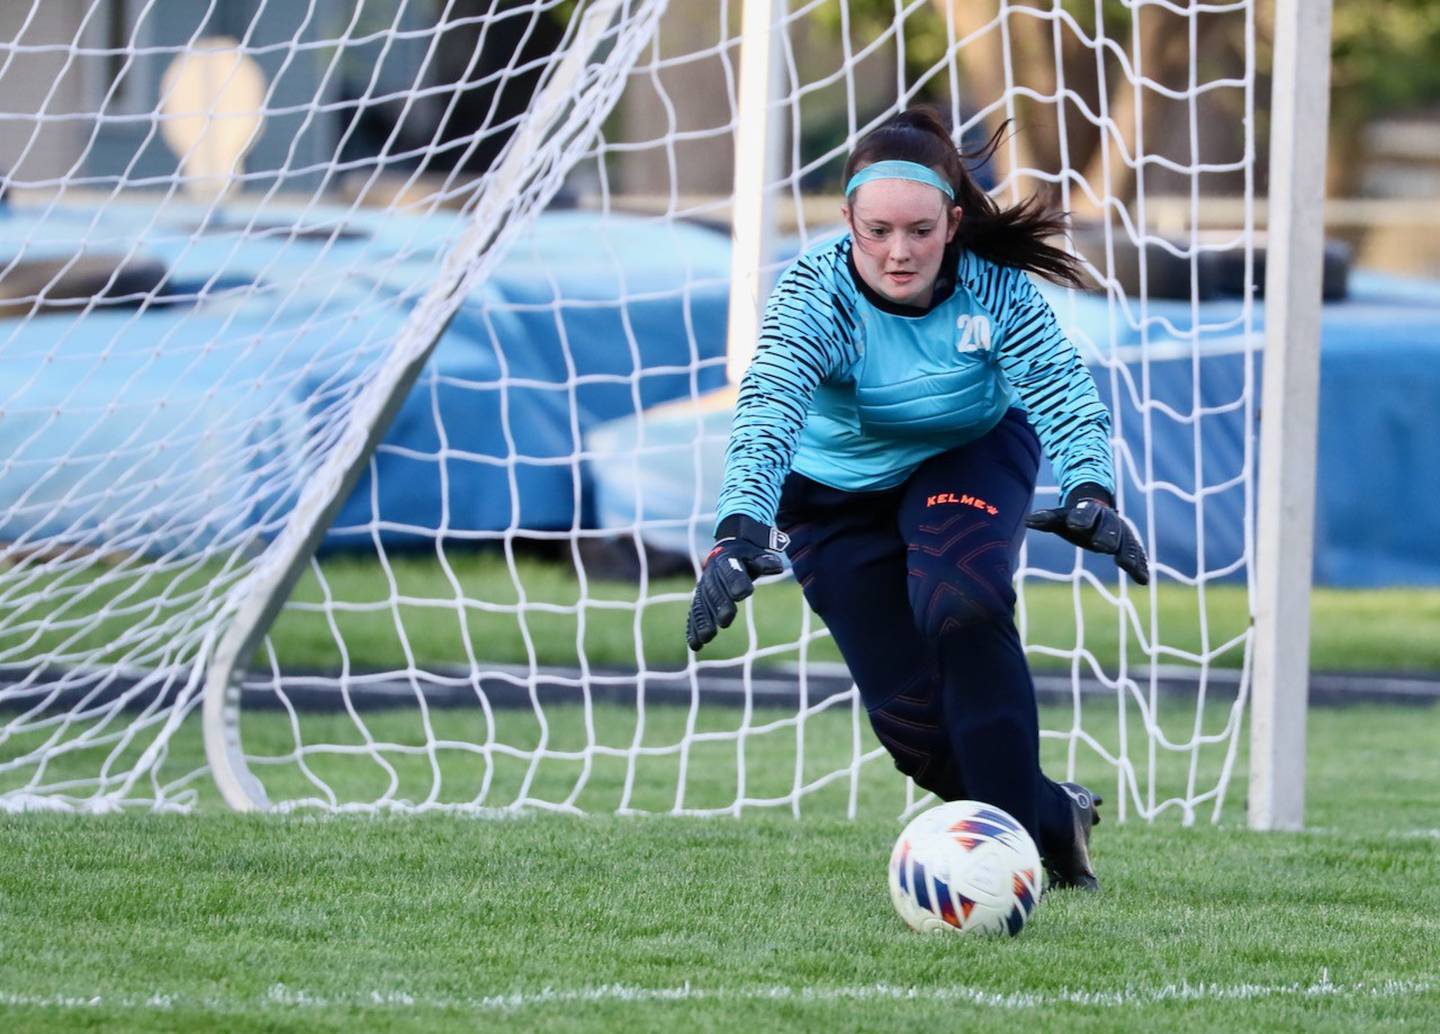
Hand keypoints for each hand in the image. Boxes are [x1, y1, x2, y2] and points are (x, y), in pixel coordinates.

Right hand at [685, 518, 787, 651]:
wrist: (725, 554)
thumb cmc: (746, 558)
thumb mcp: (756, 555)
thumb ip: (764, 561)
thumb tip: (776, 567)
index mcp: (726, 560)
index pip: (731, 570)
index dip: (736, 580)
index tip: (744, 592)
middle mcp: (711, 575)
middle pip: (714, 591)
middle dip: (719, 605)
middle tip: (726, 620)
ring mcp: (702, 589)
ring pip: (701, 605)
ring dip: (703, 621)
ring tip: (707, 637)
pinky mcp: (699, 601)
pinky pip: (694, 615)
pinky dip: (693, 630)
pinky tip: (695, 645)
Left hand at [1025, 496, 1149, 584]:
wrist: (1096, 509)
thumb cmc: (1073, 518)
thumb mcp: (1059, 519)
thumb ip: (1046, 519)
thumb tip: (1028, 521)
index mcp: (1090, 511)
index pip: (1086, 513)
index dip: (1081, 519)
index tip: (1075, 525)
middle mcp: (1110, 519)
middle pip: (1110, 527)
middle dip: (1106, 535)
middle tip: (1102, 546)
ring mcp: (1122, 532)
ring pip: (1127, 542)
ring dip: (1128, 554)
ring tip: (1128, 567)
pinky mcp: (1130, 544)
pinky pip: (1137, 554)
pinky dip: (1140, 566)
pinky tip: (1143, 580)